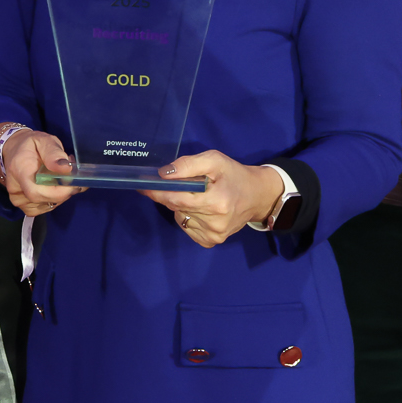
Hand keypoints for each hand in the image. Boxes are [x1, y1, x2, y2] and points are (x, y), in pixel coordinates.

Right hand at [0, 126, 83, 218]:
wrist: (15, 151)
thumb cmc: (31, 145)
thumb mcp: (44, 140)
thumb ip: (54, 153)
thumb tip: (66, 168)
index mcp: (19, 170)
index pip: (36, 191)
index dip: (58, 192)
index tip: (74, 182)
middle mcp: (15, 189)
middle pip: (44, 200)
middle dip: (64, 191)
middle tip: (74, 177)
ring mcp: (18, 200)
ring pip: (47, 205)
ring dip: (61, 195)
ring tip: (63, 178)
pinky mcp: (25, 206)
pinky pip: (44, 208)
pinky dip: (55, 199)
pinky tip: (55, 187)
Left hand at [145, 150, 285, 248]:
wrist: (257, 196)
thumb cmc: (234, 175)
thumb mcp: (215, 160)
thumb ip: (188, 164)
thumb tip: (164, 174)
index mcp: (217, 201)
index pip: (177, 199)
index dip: (158, 192)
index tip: (143, 185)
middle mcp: (215, 223)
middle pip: (176, 207)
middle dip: (168, 195)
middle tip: (168, 183)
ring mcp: (213, 235)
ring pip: (180, 217)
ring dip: (180, 206)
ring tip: (197, 196)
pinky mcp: (211, 242)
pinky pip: (187, 227)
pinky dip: (187, 216)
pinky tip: (201, 209)